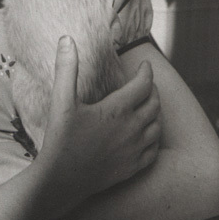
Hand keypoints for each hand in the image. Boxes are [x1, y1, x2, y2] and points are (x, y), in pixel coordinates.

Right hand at [36, 36, 160, 206]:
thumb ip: (66, 68)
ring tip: (149, 105)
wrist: (62, 180)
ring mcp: (135, 149)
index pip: (143, 84)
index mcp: (117, 109)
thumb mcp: (61, 101)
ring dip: (156, 112)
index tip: (145, 65)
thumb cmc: (60, 139)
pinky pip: (154, 149)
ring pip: (157, 126)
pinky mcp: (134, 167)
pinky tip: (147, 134)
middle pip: (154, 104)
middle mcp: (132, 128)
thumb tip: (67, 39)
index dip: (146, 72)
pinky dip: (155, 137)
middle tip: (146, 83)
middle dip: (153, 90)